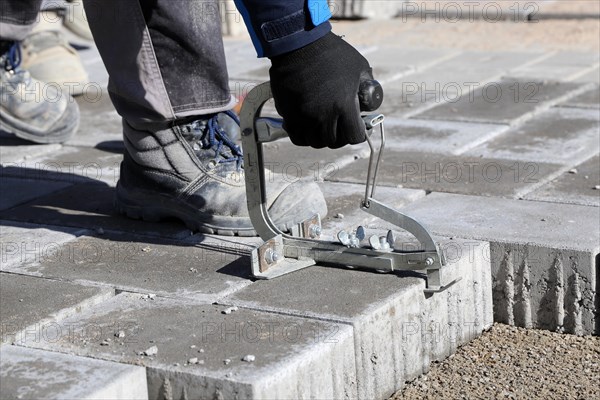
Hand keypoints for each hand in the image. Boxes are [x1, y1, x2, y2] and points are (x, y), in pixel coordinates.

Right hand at [269, 32, 379, 148]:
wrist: (298, 43)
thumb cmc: (331, 53)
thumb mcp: (359, 67)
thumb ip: (367, 87)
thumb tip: (369, 103)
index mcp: (344, 105)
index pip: (354, 137)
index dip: (359, 134)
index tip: (357, 127)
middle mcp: (323, 115)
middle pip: (334, 142)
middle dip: (340, 136)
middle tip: (340, 126)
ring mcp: (304, 117)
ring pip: (315, 142)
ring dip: (321, 136)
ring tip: (323, 125)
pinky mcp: (289, 115)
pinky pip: (297, 137)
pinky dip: (304, 135)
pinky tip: (307, 126)